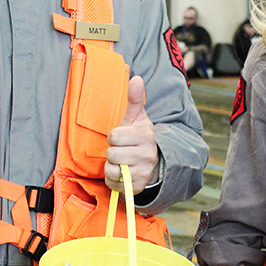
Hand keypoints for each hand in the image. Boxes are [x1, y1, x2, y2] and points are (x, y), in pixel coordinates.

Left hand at [105, 76, 159, 193]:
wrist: (154, 163)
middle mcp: (147, 155)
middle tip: (121, 150)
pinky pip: (114, 184)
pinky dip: (113, 179)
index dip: (113, 136)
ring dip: (111, 166)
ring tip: (121, 162)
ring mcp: (143, 173)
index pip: (114, 136)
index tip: (121, 138)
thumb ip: (134, 99)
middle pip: (111, 154)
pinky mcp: (137, 187)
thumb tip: (136, 78)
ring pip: (112, 170)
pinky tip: (121, 173)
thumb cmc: (139, 137)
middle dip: (112, 152)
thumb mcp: (137, 118)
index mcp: (145, 136)